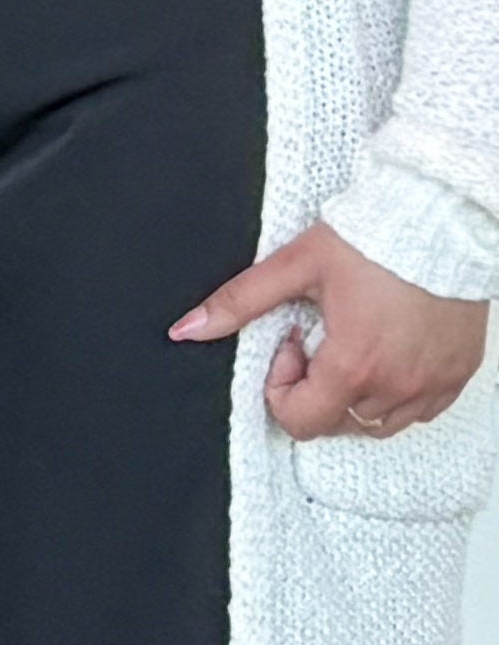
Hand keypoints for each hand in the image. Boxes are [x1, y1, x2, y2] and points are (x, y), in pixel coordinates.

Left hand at [177, 219, 490, 438]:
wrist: (441, 220)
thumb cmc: (370, 239)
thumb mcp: (294, 265)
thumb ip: (239, 302)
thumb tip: (185, 329)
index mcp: (355, 365)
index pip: (302, 420)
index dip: (282, 386)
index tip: (291, 341)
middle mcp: (398, 386)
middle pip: (338, 424)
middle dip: (315, 391)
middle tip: (318, 338)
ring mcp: (434, 385)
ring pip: (380, 423)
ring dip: (354, 397)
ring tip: (351, 343)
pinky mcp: (459, 376)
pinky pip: (420, 411)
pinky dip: (395, 395)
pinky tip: (385, 352)